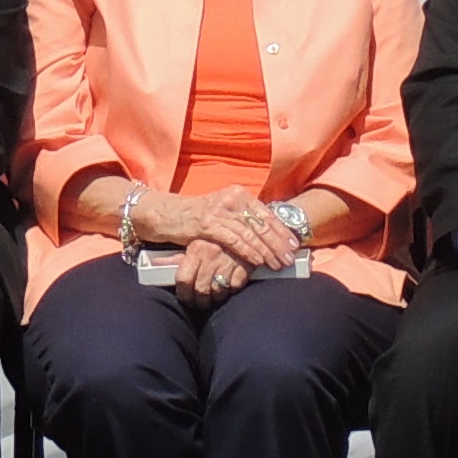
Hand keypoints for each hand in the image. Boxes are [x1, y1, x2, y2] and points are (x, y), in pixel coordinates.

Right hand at [128, 188, 295, 266]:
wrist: (164, 214)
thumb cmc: (194, 218)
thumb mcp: (222, 214)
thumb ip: (241, 220)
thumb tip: (266, 236)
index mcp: (239, 195)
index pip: (266, 213)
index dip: (281, 230)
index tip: (294, 244)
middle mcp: (232, 198)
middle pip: (262, 223)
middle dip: (278, 243)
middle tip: (290, 257)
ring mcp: (220, 210)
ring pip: (251, 232)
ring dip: (267, 250)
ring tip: (278, 263)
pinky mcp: (208, 223)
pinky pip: (234, 239)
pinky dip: (248, 251)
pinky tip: (258, 260)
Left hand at [172, 235, 253, 305]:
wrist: (244, 227)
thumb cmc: (212, 237)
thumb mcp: (192, 242)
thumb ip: (175, 256)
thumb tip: (155, 263)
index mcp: (196, 249)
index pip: (184, 280)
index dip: (183, 294)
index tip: (185, 297)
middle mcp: (212, 256)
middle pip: (200, 290)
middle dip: (198, 301)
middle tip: (198, 302)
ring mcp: (229, 262)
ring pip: (217, 292)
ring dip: (214, 298)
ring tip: (212, 297)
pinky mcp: (245, 266)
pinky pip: (234, 288)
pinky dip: (230, 290)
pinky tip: (227, 287)